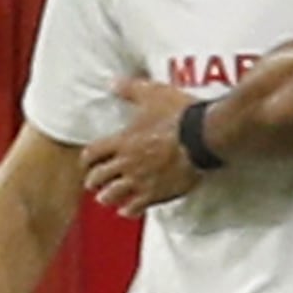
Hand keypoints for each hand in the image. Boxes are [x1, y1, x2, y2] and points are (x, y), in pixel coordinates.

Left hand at [83, 77, 203, 214]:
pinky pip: (137, 206)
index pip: (92, 153)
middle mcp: (127, 163)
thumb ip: (130, 89)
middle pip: (99, 177)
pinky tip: (128, 210)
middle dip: (94, 181)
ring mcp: (142, 180)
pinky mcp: (159, 192)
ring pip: (114, 195)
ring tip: (106, 199)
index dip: (88, 159)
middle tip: (93, 183)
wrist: (204, 137)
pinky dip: (129, 209)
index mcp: (122, 141)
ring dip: (107, 197)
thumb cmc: (179, 115)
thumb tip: (113, 82)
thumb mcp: (153, 94)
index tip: (88, 161)